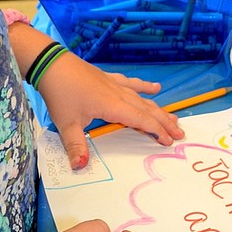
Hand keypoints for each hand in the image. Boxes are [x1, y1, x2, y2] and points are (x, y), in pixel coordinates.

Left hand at [37, 51, 184, 168]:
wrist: (51, 63)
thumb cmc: (60, 93)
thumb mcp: (67, 123)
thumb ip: (76, 146)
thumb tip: (80, 167)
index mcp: (113, 106)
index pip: (142, 120)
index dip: (157, 131)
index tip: (170, 141)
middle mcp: (119, 94)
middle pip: (147, 109)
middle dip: (165, 122)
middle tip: (180, 132)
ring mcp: (114, 84)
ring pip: (142, 98)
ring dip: (158, 108)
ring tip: (173, 116)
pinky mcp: (107, 77)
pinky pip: (131, 83)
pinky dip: (144, 86)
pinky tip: (155, 87)